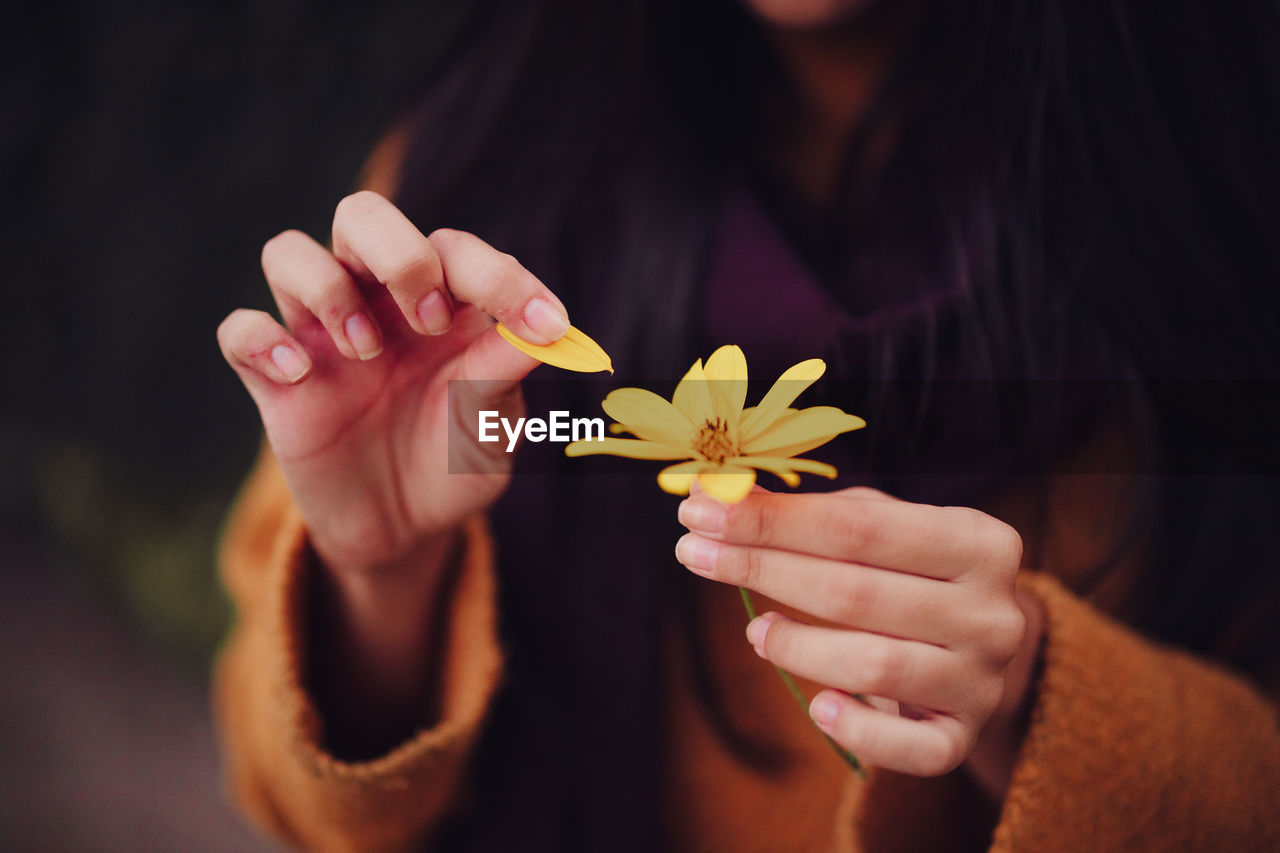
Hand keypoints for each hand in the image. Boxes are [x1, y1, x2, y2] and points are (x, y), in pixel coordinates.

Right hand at [218, 191, 566, 574]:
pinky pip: (239, 331)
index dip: (501, 278)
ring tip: (366, 352)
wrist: (404, 530)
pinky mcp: (276, 381)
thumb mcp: (492, 424)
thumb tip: (548, 329)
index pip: (457, 252)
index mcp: (443, 303)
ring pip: (289, 252)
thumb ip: (507, 372)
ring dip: (327, 289)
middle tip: (431, 321)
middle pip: (362, 216)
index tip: (544, 325)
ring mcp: (322, 337)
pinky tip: (299, 376)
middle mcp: (378, 304)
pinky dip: (261, 341)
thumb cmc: (456, 462)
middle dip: (400, 255)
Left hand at [675, 486, 1038, 789]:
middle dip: (761, 569)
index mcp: (980, 542)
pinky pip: (910, 748)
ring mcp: (982, 680)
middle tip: (694, 554)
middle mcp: (992, 612)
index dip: (772, 521)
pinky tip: (817, 706)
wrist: (983, 648)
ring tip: (755, 630)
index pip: (857, 528)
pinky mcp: (963, 737)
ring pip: (873, 665)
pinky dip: (857, 729)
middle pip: (854, 592)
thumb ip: (812, 512)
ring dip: (796, 647)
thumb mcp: (883, 528)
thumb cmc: (914, 572)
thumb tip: (717, 495)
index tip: (702, 512)